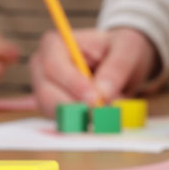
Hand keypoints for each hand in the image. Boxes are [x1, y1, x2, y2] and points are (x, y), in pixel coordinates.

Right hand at [30, 26, 157, 112]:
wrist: (119, 61)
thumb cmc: (118, 48)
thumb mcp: (126, 48)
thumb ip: (117, 67)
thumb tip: (102, 94)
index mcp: (54, 44)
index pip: (53, 66)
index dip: (72, 84)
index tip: (94, 99)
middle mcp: (42, 67)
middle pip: (46, 93)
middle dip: (76, 107)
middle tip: (104, 115)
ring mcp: (44, 89)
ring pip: (53, 111)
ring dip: (80, 118)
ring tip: (108, 114)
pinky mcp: (52, 107)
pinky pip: (61, 122)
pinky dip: (80, 125)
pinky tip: (99, 120)